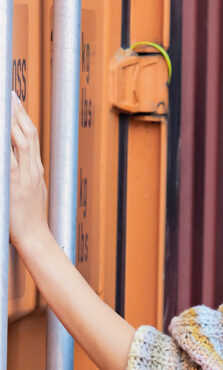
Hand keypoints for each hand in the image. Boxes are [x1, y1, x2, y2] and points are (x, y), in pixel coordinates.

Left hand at [9, 91, 48, 251]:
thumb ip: (28, 172)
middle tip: (9, 94)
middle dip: (17, 112)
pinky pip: (8, 161)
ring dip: (11, 123)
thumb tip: (21, 159)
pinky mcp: (12, 186)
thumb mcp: (35, 191)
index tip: (15, 100)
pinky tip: (1, 134)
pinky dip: (5, 146)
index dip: (23, 116)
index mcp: (37, 171)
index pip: (32, 137)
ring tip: (5, 108)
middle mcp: (32, 171)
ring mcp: (23, 178)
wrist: (35, 239)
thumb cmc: (32, 219)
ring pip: (19, 143)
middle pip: (28, 134)